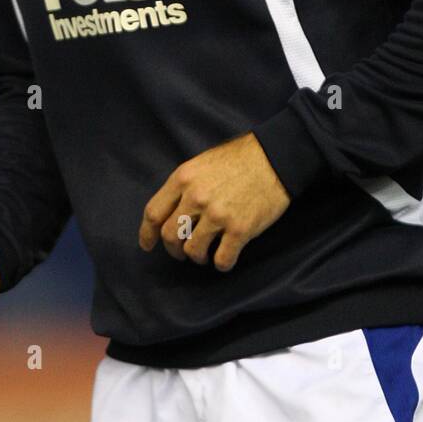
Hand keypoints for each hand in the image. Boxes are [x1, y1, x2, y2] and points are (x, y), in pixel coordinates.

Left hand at [138, 132, 290, 270]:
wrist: (275, 158)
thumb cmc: (239, 159)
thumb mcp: (201, 163)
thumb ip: (184, 186)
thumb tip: (172, 212)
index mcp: (183, 178)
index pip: (153, 213)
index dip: (147, 233)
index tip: (148, 245)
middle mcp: (196, 198)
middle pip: (170, 236)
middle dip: (173, 250)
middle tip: (182, 253)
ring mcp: (218, 215)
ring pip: (193, 251)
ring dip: (197, 257)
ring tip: (206, 255)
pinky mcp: (240, 229)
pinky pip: (222, 259)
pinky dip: (221, 263)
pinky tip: (224, 259)